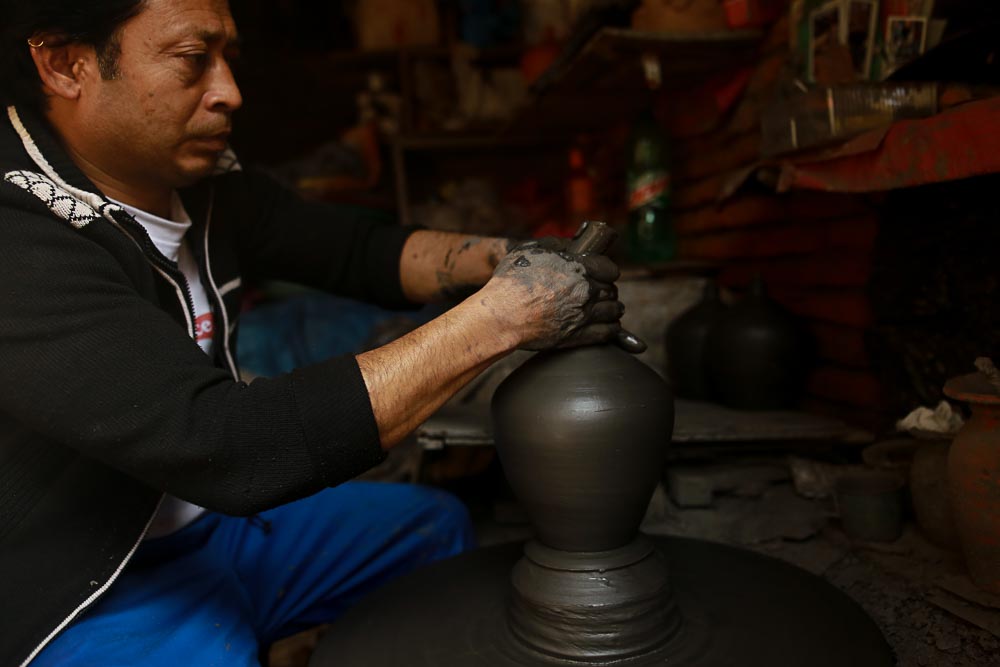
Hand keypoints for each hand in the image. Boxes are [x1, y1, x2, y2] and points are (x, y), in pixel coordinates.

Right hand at [485, 241, 626, 350]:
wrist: (501, 316)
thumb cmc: (510, 282)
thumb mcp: (530, 250)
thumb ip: (555, 244)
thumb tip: (571, 244)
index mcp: (577, 269)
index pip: (609, 269)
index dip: (606, 270)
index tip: (603, 273)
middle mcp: (585, 291)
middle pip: (611, 290)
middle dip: (607, 289)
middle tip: (601, 291)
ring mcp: (583, 316)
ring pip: (613, 311)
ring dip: (612, 308)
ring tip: (607, 308)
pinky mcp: (576, 337)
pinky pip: (607, 333)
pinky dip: (611, 328)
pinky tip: (609, 326)